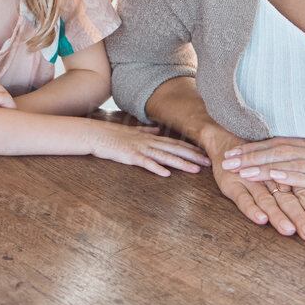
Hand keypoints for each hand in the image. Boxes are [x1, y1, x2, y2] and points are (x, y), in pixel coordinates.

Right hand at [86, 123, 209, 176]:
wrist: (95, 133)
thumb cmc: (113, 134)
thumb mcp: (133, 131)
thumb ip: (147, 130)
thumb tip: (158, 130)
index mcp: (151, 137)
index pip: (175, 143)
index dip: (191, 148)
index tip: (206, 153)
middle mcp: (149, 142)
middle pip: (175, 149)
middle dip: (193, 156)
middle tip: (209, 163)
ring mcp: (140, 149)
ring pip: (165, 156)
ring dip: (181, 163)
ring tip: (195, 171)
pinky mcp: (130, 156)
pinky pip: (145, 163)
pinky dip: (156, 168)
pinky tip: (166, 174)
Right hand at [206, 131, 304, 240]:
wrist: (224, 141)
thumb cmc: (256, 163)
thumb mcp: (279, 175)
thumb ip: (298, 191)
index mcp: (285, 173)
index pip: (304, 193)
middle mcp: (269, 177)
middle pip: (289, 199)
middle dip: (301, 217)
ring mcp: (249, 181)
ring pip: (268, 200)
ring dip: (279, 216)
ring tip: (289, 231)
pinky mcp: (231, 184)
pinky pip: (242, 198)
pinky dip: (252, 209)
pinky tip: (261, 220)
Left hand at [224, 138, 304, 233]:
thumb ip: (303, 170)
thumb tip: (273, 169)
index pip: (281, 143)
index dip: (254, 147)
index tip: (231, 152)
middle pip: (282, 148)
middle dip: (252, 154)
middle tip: (228, 160)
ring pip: (293, 161)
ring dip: (264, 165)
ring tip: (241, 169)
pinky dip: (289, 177)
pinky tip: (272, 178)